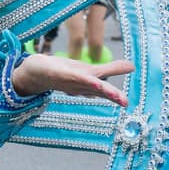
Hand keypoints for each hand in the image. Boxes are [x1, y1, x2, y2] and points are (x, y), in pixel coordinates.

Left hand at [12, 53, 131, 106]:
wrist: (36, 74)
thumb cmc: (65, 73)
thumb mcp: (90, 70)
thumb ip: (111, 69)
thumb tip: (132, 66)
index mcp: (88, 84)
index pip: (104, 90)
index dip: (114, 95)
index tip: (126, 102)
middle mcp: (79, 83)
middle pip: (96, 89)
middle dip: (109, 94)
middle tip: (124, 102)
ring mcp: (67, 77)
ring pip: (83, 82)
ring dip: (94, 86)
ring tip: (104, 88)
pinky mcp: (56, 70)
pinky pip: (67, 73)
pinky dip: (76, 75)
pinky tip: (84, 75)